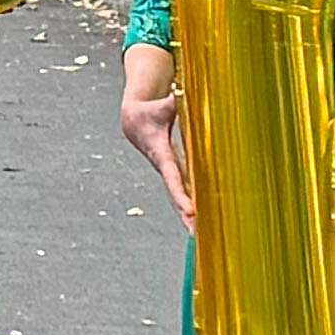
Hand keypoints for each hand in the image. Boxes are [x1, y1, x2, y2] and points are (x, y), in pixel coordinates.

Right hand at [113, 52, 190, 222]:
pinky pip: (184, 193)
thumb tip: (176, 98)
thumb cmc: (149, 112)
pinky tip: (199, 222)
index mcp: (161, 154)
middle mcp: (164, 167)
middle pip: (176, 195)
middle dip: (185, 216)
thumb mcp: (159, 105)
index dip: (181, 194)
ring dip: (188, 218)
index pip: (172, 177)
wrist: (135, 120)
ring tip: (199, 237)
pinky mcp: (176, 172)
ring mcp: (170, 172)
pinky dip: (190, 208)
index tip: (191, 210)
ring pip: (179, 199)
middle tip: (196, 235)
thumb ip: (170, 104)